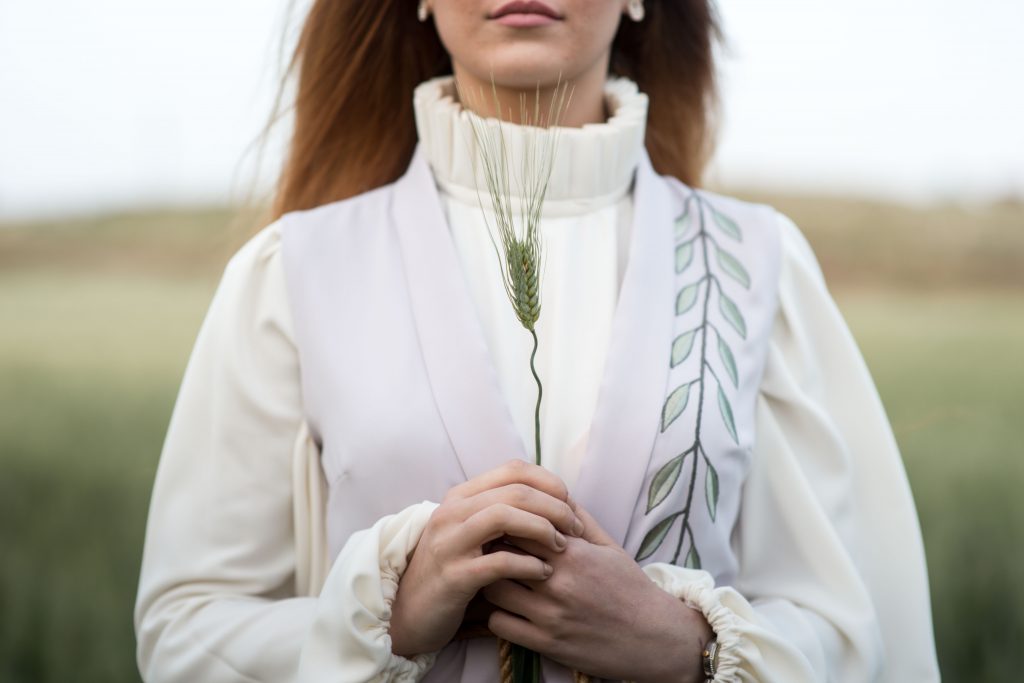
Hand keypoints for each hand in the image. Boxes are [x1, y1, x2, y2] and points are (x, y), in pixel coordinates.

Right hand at [389, 459, 584, 656]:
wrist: (409, 614)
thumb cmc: (453, 572)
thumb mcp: (472, 535)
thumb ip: (501, 514)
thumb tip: (550, 499)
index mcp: (461, 497)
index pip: (513, 470)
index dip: (549, 482)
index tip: (570, 504)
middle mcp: (452, 513)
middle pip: (514, 491)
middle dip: (554, 507)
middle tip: (575, 528)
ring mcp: (450, 543)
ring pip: (504, 516)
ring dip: (542, 529)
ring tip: (562, 548)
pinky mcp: (453, 576)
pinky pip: (499, 561)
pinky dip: (528, 564)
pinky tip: (543, 572)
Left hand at [483, 505, 713, 682]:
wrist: (655, 638)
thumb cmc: (631, 589)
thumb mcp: (609, 547)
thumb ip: (579, 519)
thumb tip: (554, 493)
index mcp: (573, 553)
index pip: (520, 525)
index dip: (507, 524)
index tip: (503, 527)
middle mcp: (559, 582)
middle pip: (500, 554)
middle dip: (492, 549)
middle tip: (490, 550)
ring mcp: (551, 615)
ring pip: (494, 589)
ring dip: (491, 582)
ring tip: (498, 579)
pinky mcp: (546, 644)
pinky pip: (499, 624)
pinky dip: (497, 615)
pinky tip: (509, 609)